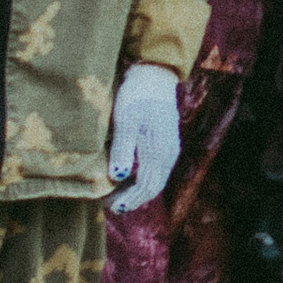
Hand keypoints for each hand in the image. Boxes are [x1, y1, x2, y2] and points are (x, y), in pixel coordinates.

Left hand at [106, 62, 181, 213]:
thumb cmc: (137, 96)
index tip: (112, 207)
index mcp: (159, 151)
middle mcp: (169, 153)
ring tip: (118, 195)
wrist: (154, 75)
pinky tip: (129, 176)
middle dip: (134, 199)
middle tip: (112, 206)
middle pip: (154, 186)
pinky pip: (157, 169)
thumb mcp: (126, 121)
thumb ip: (123, 149)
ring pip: (157, 179)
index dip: (130, 200)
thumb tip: (118, 177)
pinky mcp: (167, 142)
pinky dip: (144, 179)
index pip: (147, 186)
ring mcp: (170, 148)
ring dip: (139, 190)